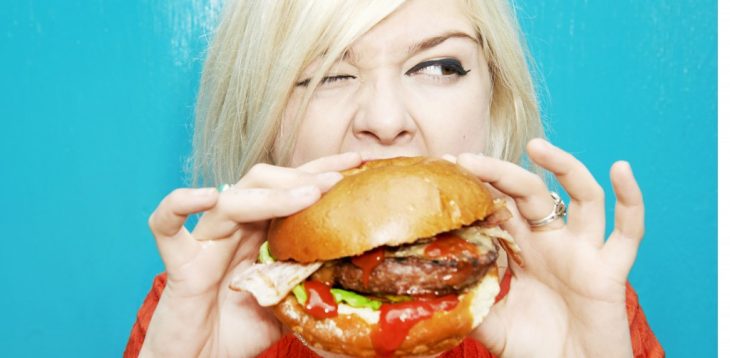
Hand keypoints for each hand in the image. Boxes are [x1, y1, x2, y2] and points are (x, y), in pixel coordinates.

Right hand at [140, 152, 361, 356]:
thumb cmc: (239, 332)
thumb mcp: (290, 305)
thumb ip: (310, 284)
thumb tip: (349, 269)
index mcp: (259, 233)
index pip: (289, 188)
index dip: (320, 170)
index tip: (357, 161)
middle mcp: (233, 229)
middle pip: (261, 181)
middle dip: (302, 176)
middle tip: (338, 179)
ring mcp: (206, 243)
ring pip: (231, 200)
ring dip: (273, 194)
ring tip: (309, 194)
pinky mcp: (180, 263)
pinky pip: (166, 225)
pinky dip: (179, 204)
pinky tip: (206, 197)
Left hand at [453, 139, 642, 357]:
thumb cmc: (536, 348)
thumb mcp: (491, 324)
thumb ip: (468, 303)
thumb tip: (430, 290)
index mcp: (521, 251)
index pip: (498, 207)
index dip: (477, 188)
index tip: (447, 169)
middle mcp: (551, 243)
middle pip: (530, 193)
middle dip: (501, 172)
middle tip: (469, 159)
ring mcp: (583, 252)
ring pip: (582, 196)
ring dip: (564, 166)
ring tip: (537, 146)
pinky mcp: (610, 269)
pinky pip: (628, 231)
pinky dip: (630, 200)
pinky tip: (621, 169)